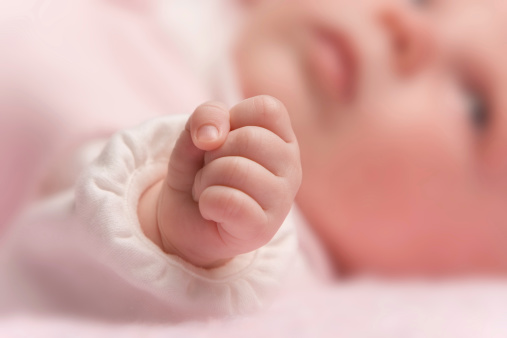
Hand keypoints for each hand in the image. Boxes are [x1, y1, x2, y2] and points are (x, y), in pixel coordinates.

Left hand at [139, 96, 301, 267]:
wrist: (184, 222)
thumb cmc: (198, 172)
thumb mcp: (194, 134)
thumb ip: (205, 117)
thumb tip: (212, 134)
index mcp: (282, 139)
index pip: (266, 109)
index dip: (232, 119)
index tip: (220, 140)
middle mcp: (291, 167)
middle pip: (249, 138)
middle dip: (214, 153)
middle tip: (211, 171)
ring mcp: (282, 200)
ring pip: (236, 169)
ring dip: (207, 180)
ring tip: (210, 190)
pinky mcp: (263, 229)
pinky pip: (230, 202)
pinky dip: (208, 202)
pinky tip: (212, 210)